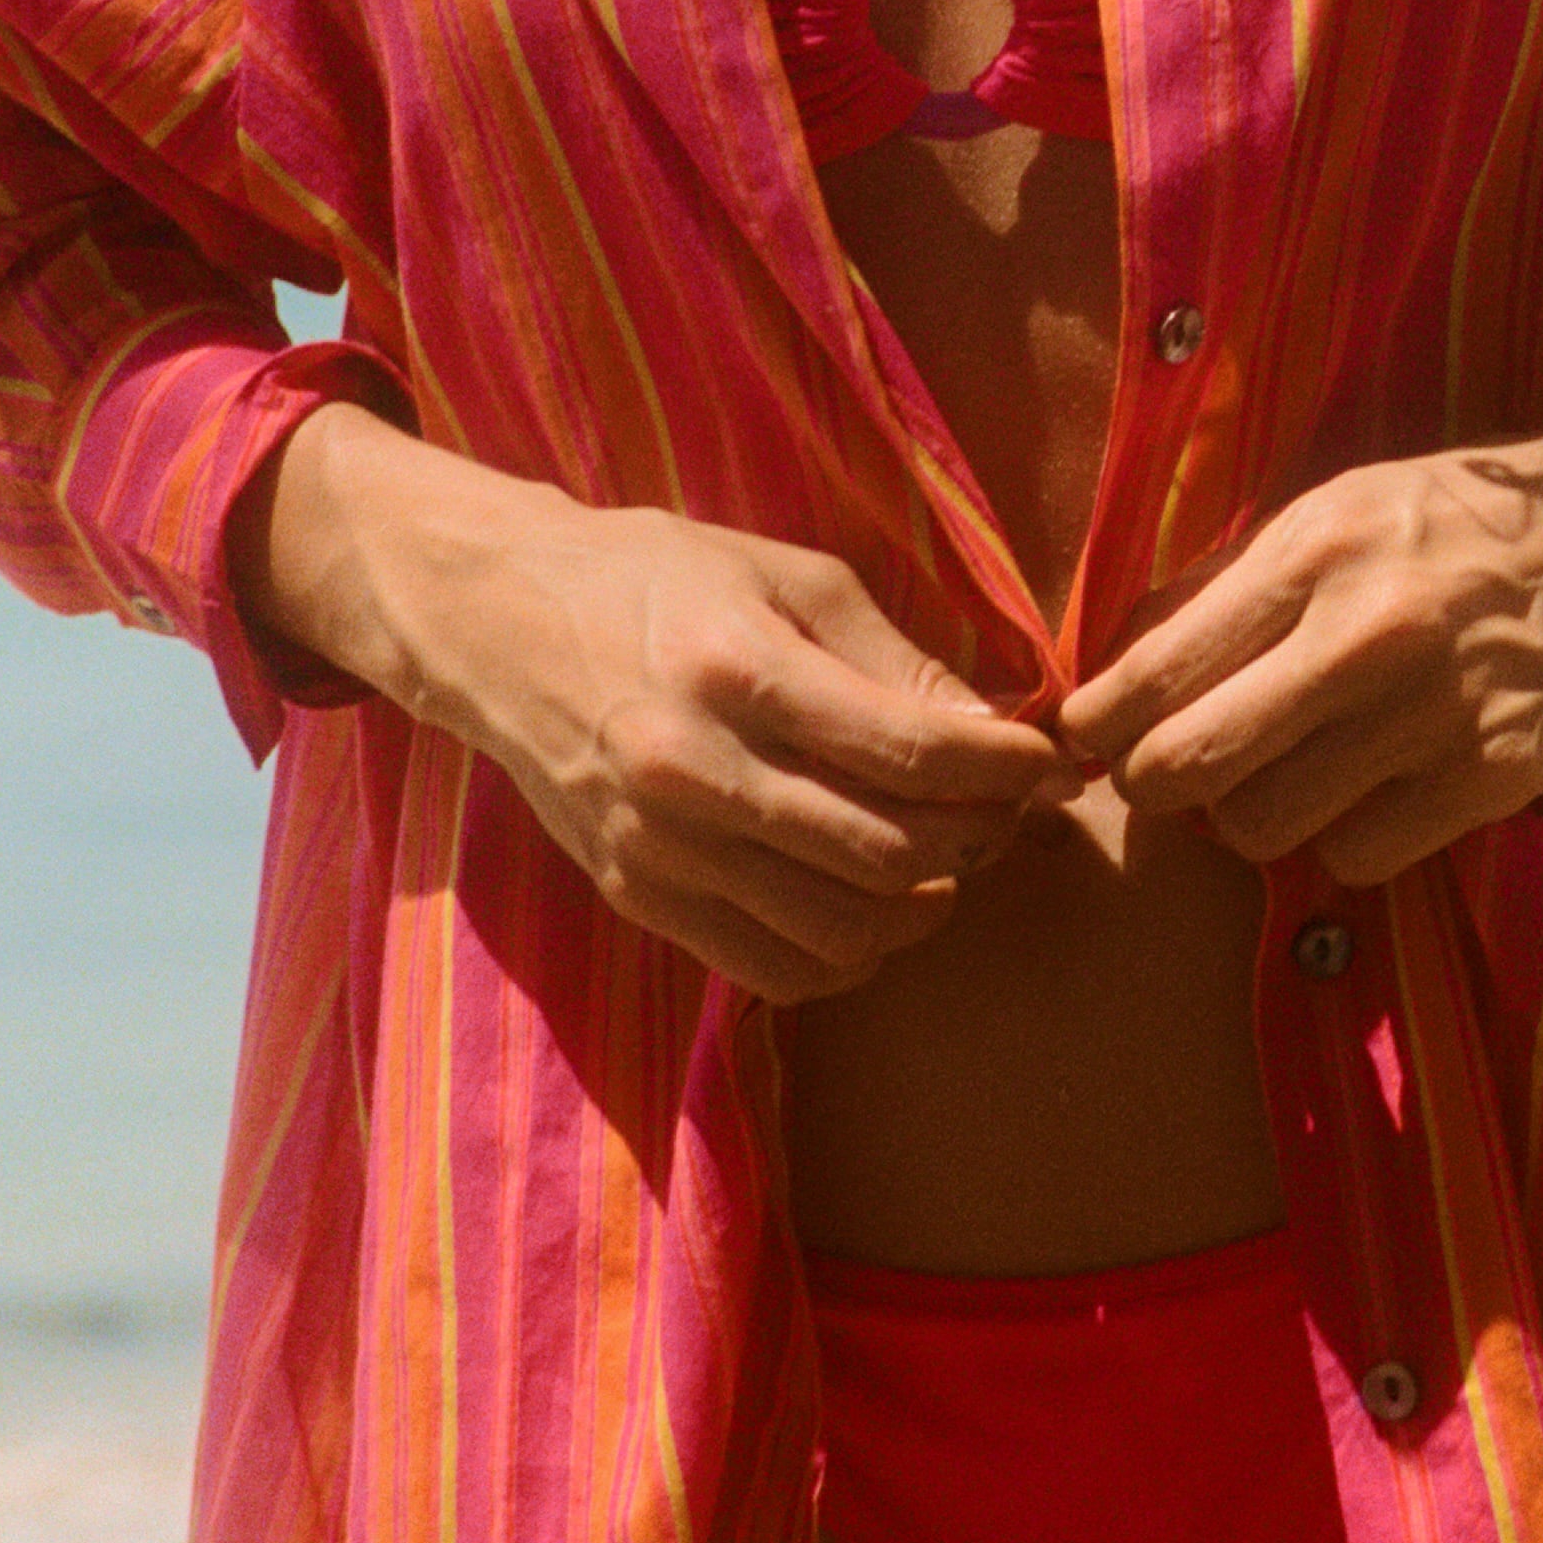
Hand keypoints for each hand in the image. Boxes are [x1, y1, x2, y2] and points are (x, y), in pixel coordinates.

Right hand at [236, 404, 1066, 997]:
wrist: (496, 622)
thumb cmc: (650, 578)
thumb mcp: (780, 573)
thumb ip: (889, 655)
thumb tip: (992, 728)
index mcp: (737, 670)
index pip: (909, 748)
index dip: (1002, 767)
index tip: (1046, 762)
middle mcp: (694, 770)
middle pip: (888, 849)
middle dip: (979, 838)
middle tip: (1007, 812)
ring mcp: (662, 847)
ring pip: (843, 928)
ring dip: (926, 907)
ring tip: (950, 862)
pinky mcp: (639, 896)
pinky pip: (775, 969)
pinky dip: (850, 956)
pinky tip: (876, 906)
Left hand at [1054, 374, 1542, 889]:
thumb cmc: (1451, 522)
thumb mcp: (1331, 511)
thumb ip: (1223, 586)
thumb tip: (1111, 667)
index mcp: (1310, 554)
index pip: (1151, 674)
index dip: (1096, 724)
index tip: (1092, 734)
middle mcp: (1365, 635)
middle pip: (1187, 769)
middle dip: (1152, 785)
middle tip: (1166, 773)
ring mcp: (1432, 716)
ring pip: (1262, 828)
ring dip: (1250, 815)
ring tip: (1279, 771)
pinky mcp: (1489, 779)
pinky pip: (1356, 858)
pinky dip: (1341, 839)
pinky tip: (1362, 790)